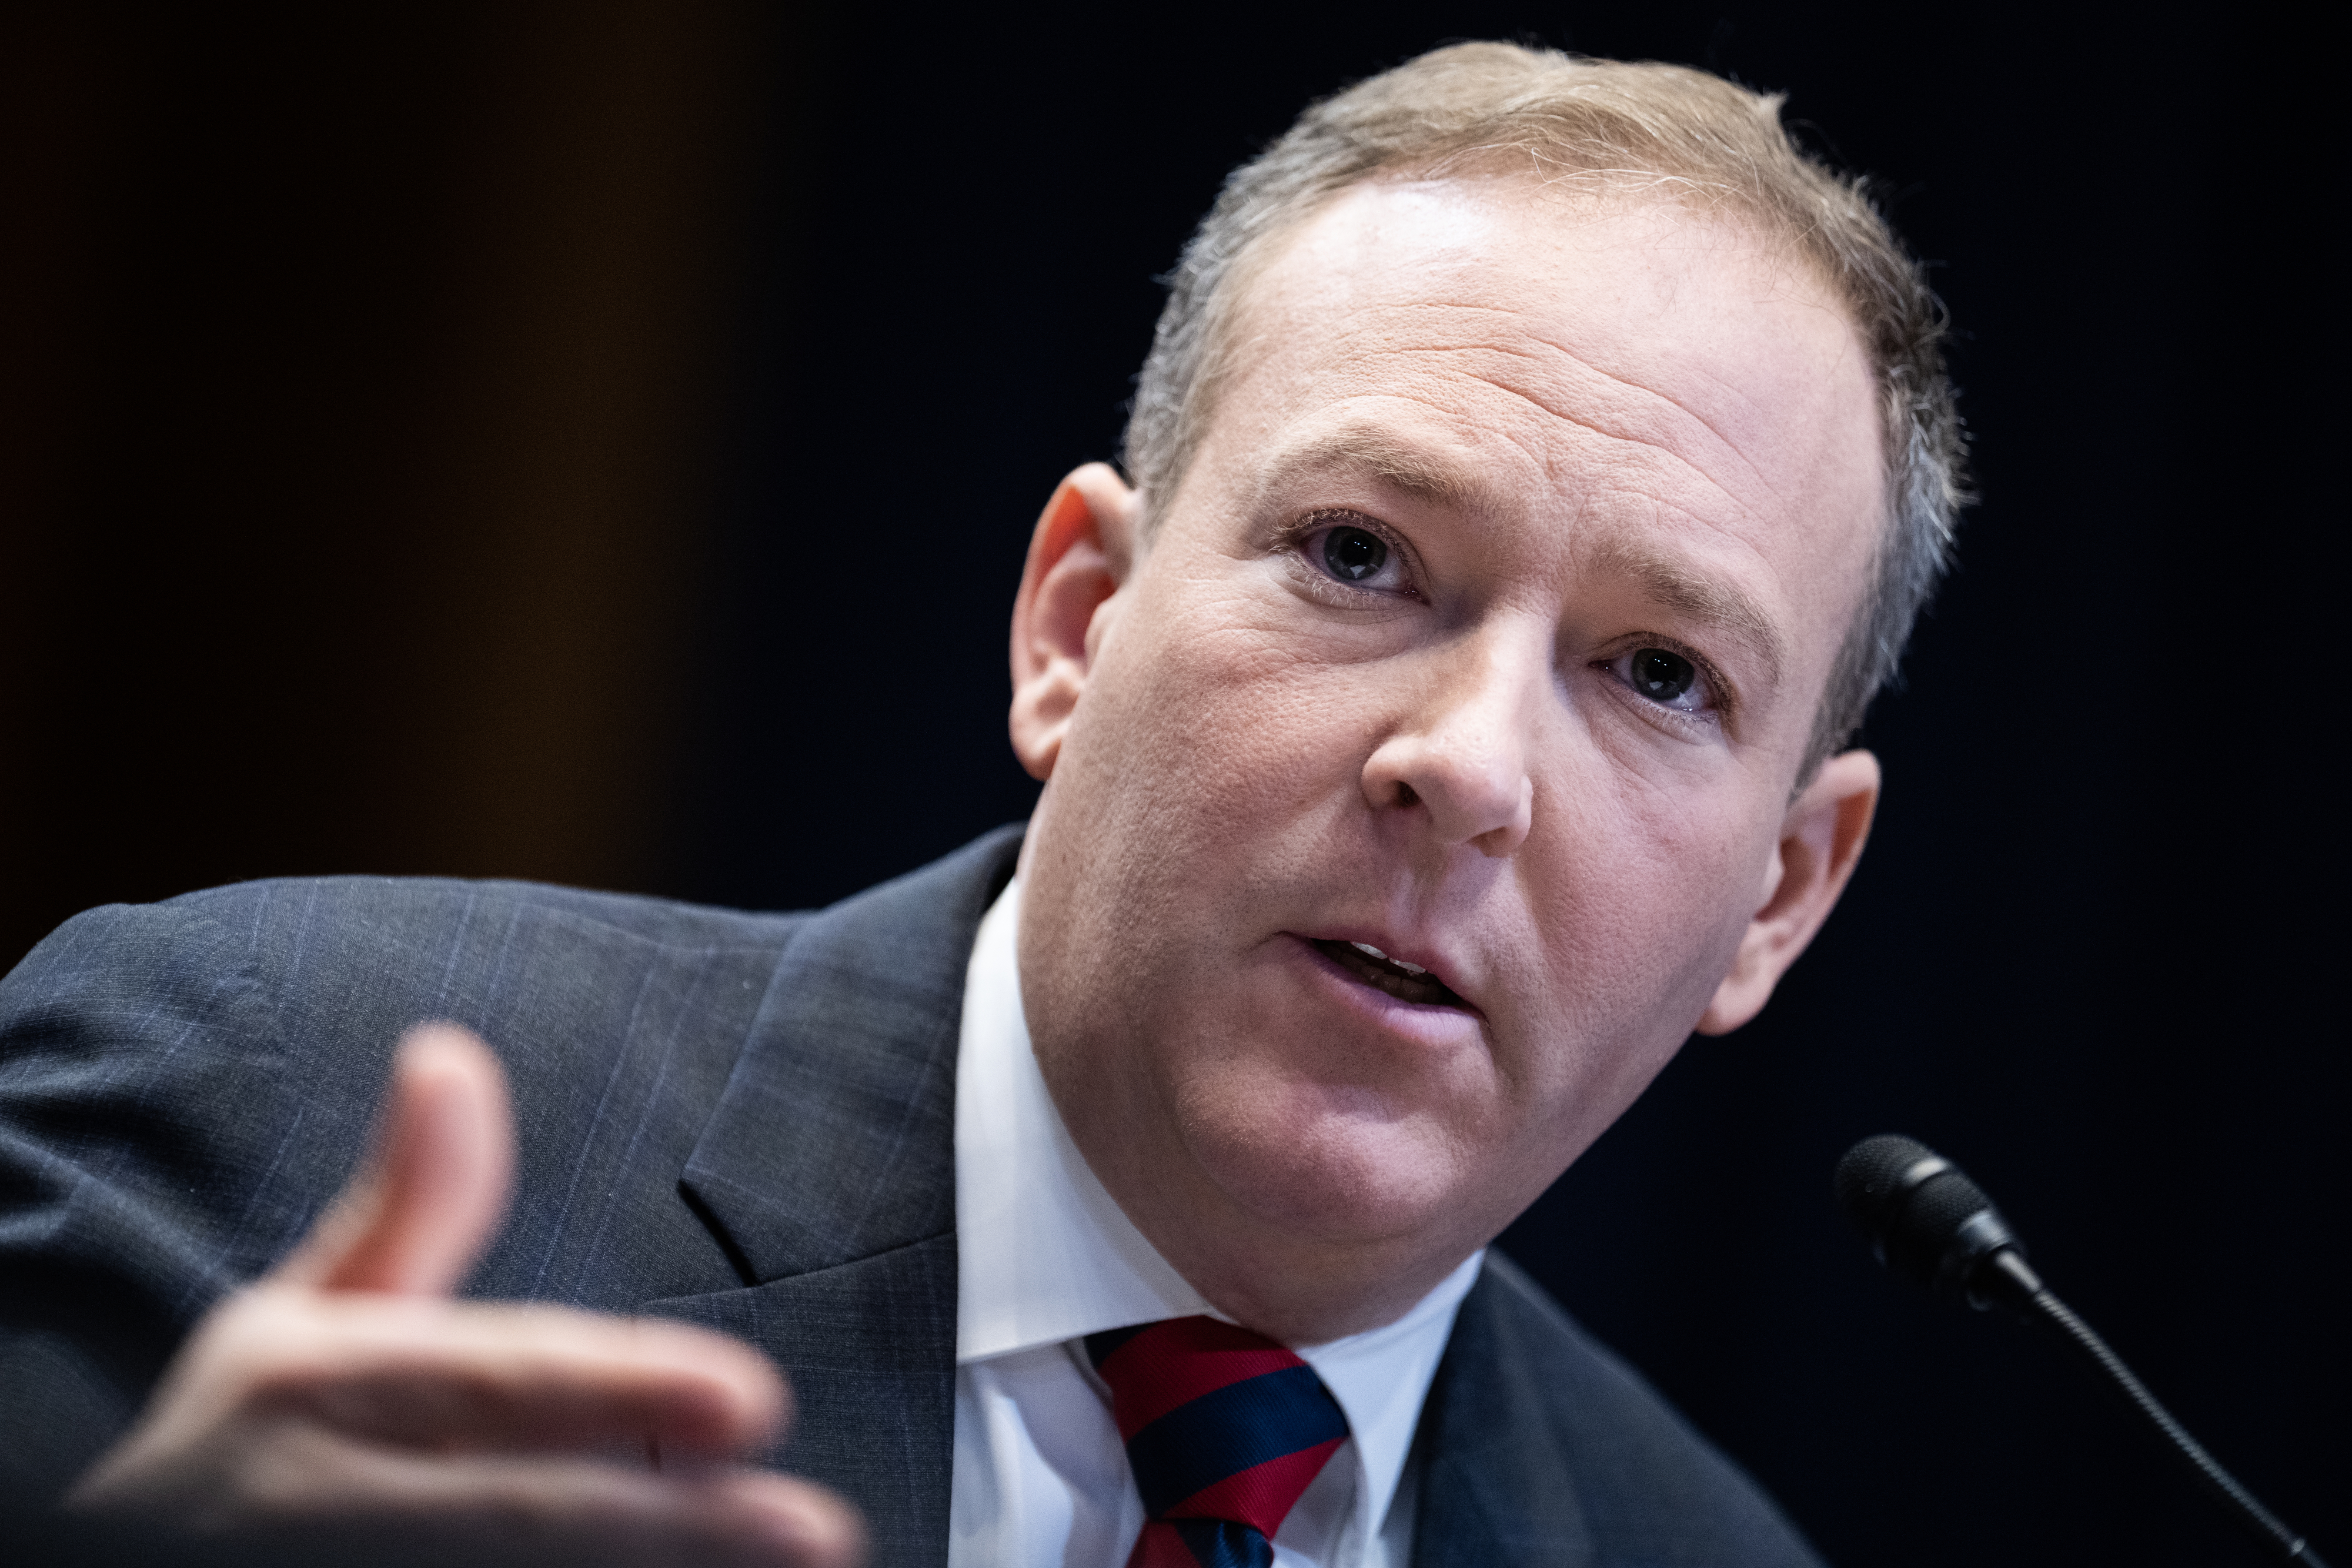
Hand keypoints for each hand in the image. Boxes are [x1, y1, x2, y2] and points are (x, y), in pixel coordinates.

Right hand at [66, 1025, 864, 1566]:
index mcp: (317, 1385)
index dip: (623, 1390)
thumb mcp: (308, 1315)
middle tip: (818, 1533)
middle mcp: (320, 1500)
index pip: (496, 1383)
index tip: (752, 1400)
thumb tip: (448, 1050)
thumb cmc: (254, 1440)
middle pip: (519, 1518)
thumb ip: (413, 1206)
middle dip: (672, 1534)